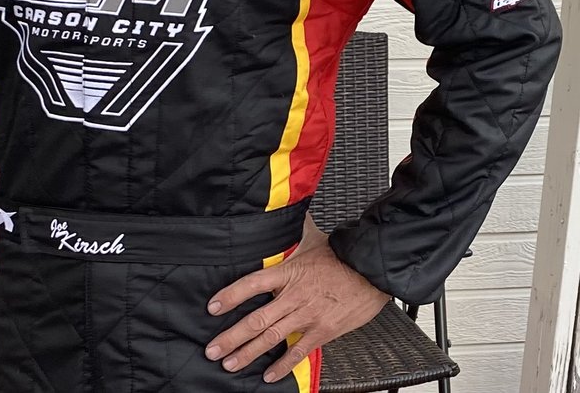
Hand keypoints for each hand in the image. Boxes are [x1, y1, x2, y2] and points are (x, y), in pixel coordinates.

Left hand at [205, 215, 388, 383]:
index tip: (212, 307)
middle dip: (232, 336)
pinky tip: (268, 376)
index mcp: (289, 272)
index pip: (252, 284)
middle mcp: (294, 295)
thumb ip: (295, 228)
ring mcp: (308, 315)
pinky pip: (299, 351)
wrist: (371, 270)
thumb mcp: (314, 238)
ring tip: (230, 363)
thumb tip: (285, 206)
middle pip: (257, 318)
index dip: (231, 296)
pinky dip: (282, 365)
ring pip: (272, 337)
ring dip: (248, 353)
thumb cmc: (342, 254)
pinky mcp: (324, 330)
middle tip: (212, 349)